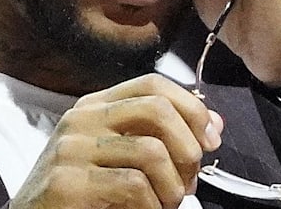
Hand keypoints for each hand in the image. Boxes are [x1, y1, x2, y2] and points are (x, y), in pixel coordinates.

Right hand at [10, 74, 223, 208]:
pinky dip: (152, 208)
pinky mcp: (67, 183)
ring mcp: (70, 150)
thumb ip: (158, 137)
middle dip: (188, 147)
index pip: (153, 84)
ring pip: (151, 153)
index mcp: (94, 107)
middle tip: (189, 182)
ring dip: (172, 189)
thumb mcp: (118, 157)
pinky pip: (133, 187)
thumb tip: (214, 123)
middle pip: (156, 109)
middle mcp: (81, 120)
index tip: (211, 140)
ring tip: (164, 206)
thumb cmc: (81, 195)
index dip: (191, 108)